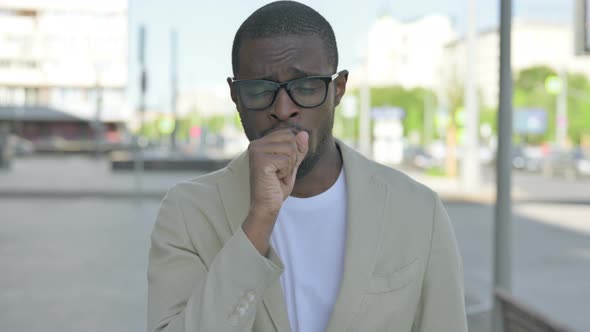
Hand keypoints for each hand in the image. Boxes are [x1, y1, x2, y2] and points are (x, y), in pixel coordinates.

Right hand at [242, 129, 307, 254]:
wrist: (267, 206)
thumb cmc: (276, 187)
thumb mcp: (292, 165)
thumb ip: (298, 149)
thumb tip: (304, 133)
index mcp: (261, 143)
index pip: (288, 133)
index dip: (294, 150)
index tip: (283, 167)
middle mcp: (256, 144)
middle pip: (290, 137)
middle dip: (293, 157)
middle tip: (281, 172)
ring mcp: (256, 151)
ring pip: (290, 148)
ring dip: (290, 166)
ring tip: (278, 176)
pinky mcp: (260, 160)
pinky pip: (286, 160)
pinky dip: (286, 172)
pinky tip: (275, 179)